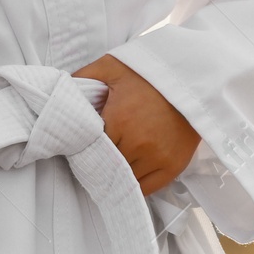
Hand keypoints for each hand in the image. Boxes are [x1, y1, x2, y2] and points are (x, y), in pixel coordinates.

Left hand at [73, 54, 200, 195]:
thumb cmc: (151, 72)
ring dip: (117, 175)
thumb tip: (59, 90)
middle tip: (95, 157)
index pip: (91, 150)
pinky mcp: (174, 166)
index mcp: (120, 121)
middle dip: (99, 162)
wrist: (193, 78)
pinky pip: (147, 188)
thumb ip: (83, 77)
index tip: (82, 147)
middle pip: (107, 167)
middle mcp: (138, 144)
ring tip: (114, 164)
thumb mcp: (112, 65)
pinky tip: (130, 174)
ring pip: (125, 180)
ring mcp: (158, 158)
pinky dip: (136, 184)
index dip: (84, 150)